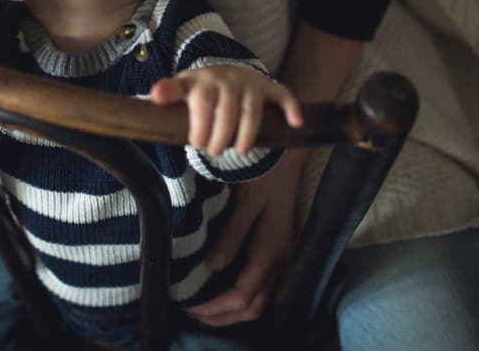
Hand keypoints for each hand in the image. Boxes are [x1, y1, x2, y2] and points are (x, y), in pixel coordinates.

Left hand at [149, 65, 301, 155]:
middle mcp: (229, 79)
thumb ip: (169, 92)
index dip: (201, 127)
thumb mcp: (182, 88)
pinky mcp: (268, 88)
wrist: (223, 74)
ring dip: (247, 133)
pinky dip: (291, 108)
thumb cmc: (200, 89)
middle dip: (221, 135)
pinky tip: (295, 123)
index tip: (197, 143)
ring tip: (240, 151)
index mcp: (205, 80)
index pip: (203, 103)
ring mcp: (250, 83)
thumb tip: (154, 95)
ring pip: (252, 111)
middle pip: (228, 111)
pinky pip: (283, 96)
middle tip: (214, 152)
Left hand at [183, 149, 306, 326]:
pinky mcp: (282, 253)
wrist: (287, 161)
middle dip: (224, 317)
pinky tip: (229, 296)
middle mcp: (281, 261)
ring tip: (207, 310)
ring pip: (263, 302)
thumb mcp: (247, 202)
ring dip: (235, 313)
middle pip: (254, 308)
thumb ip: (232, 236)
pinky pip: (267, 290)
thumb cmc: (265, 176)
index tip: (190, 306)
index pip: (243, 295)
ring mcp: (284, 259)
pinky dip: (247, 300)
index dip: (216, 306)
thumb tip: (213, 267)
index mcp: (270, 252)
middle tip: (194, 313)